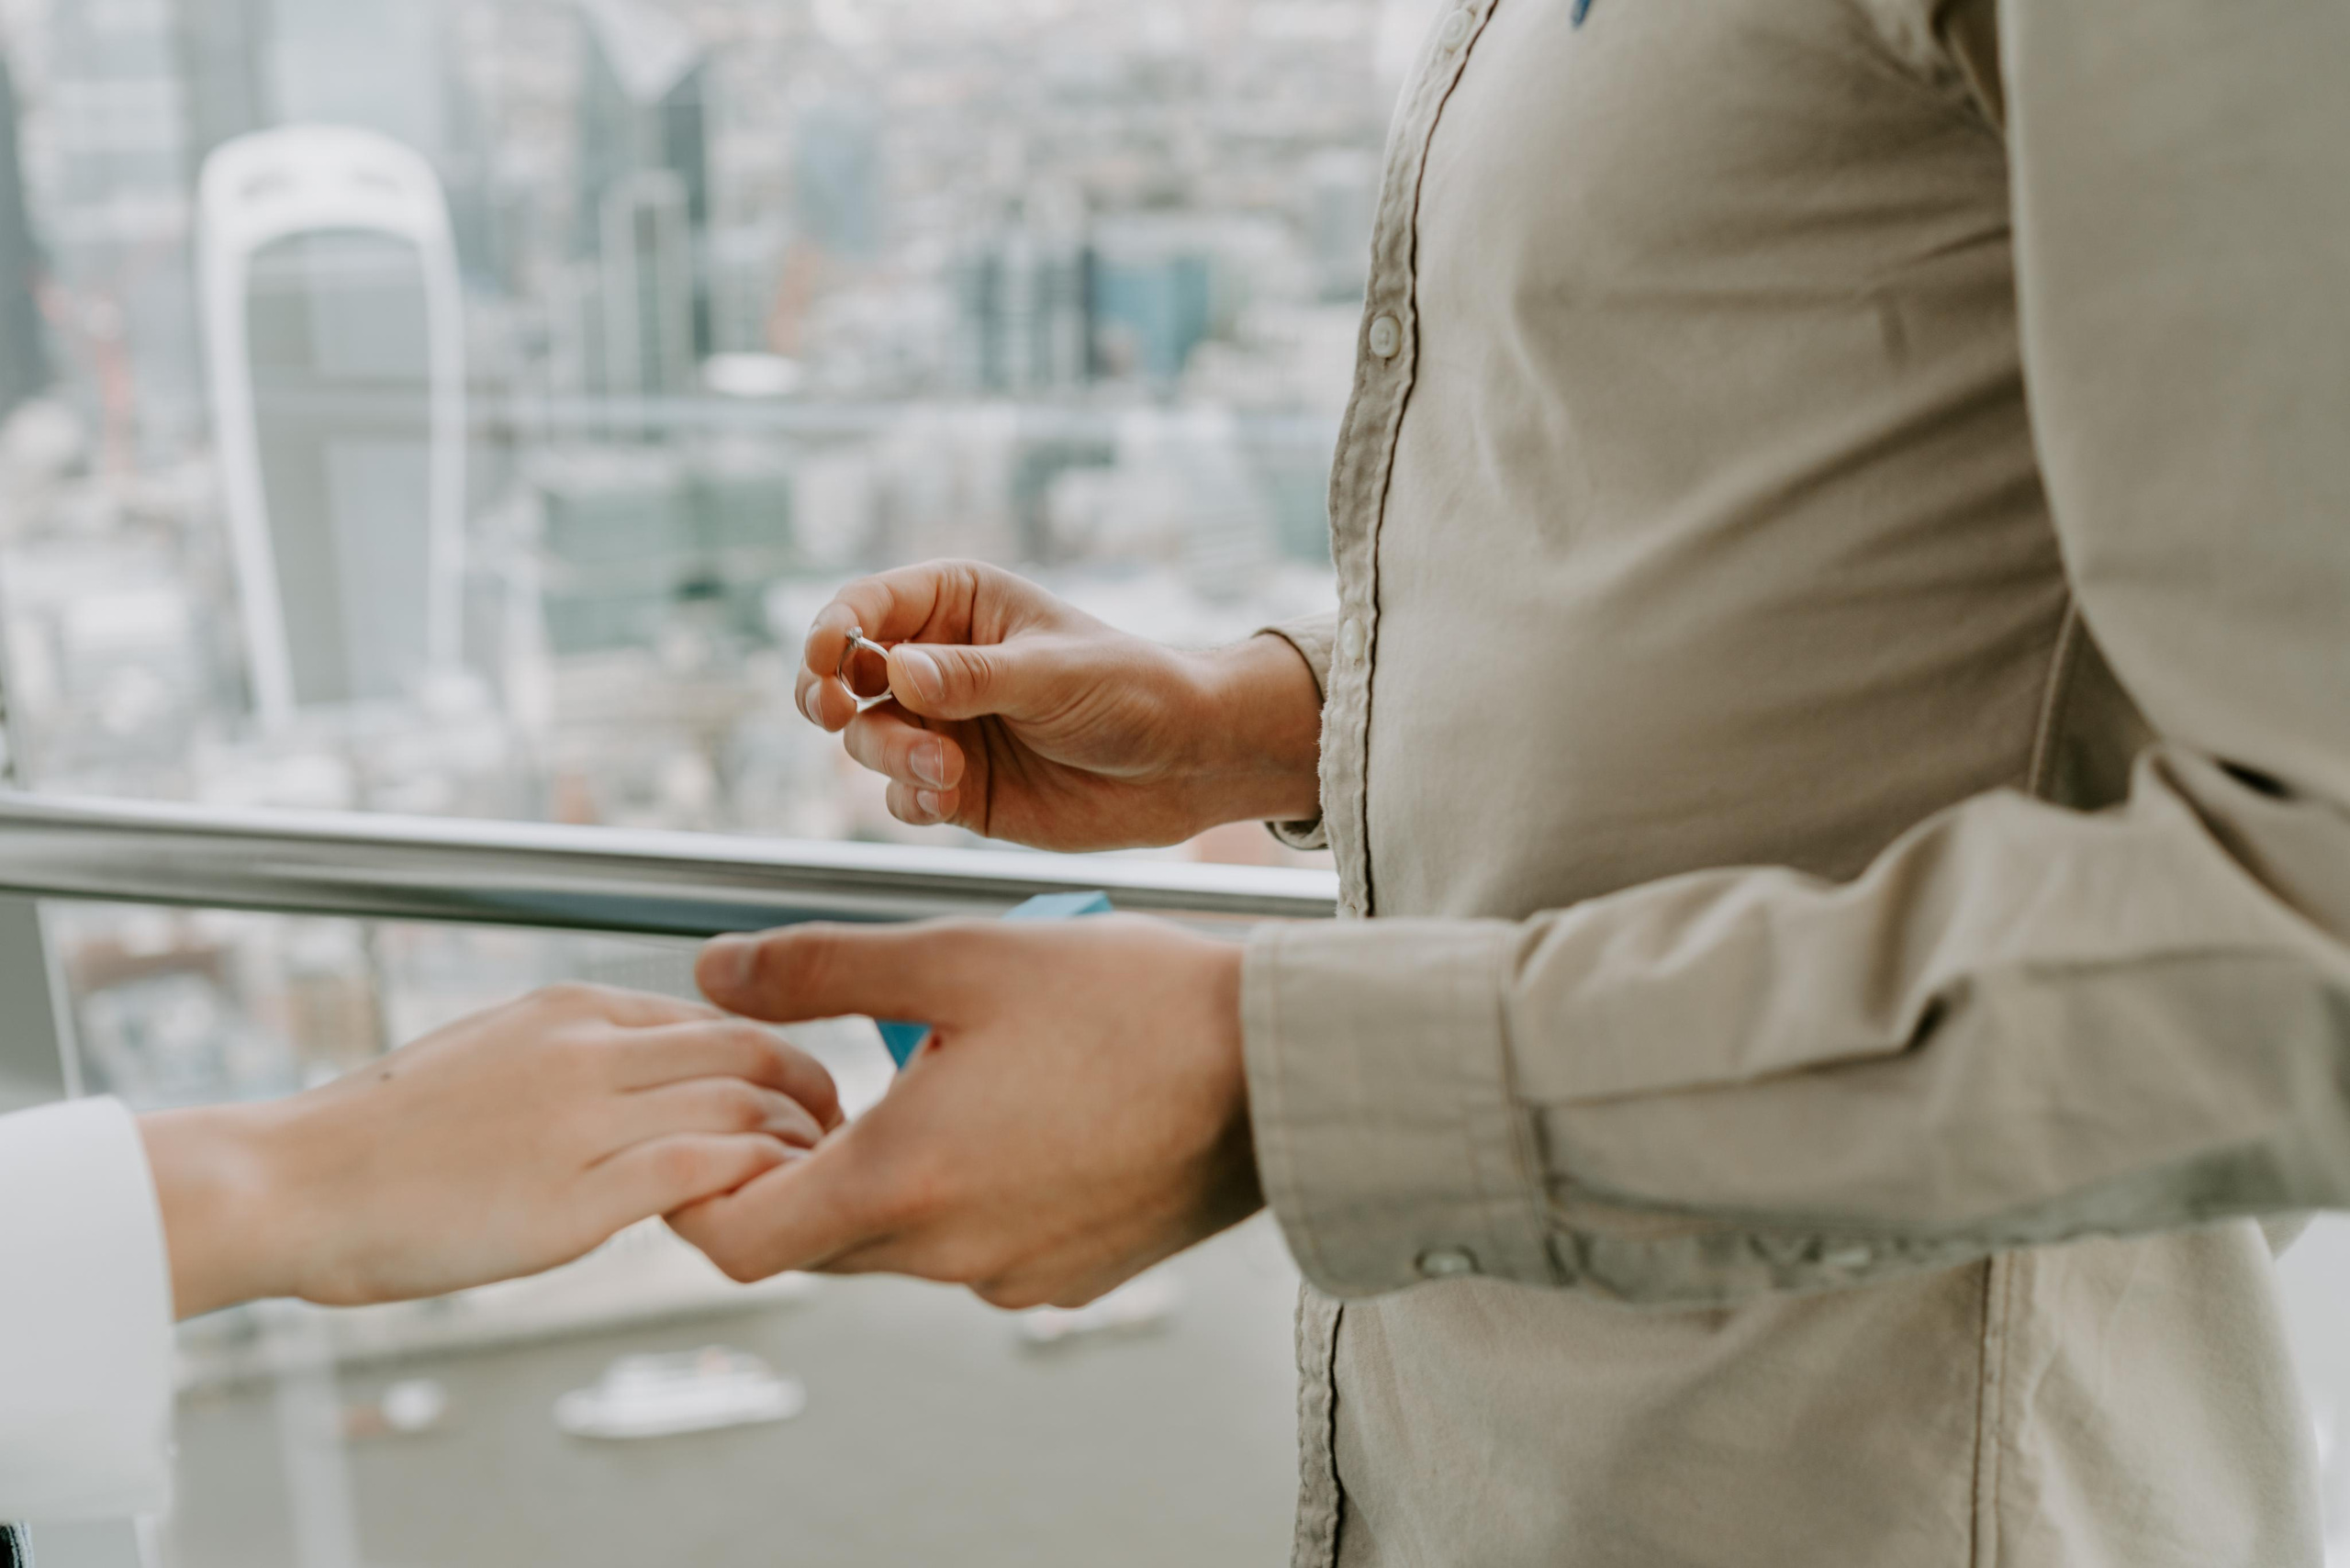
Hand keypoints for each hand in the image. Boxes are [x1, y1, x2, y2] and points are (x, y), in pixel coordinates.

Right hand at [140, 984, 841, 1317]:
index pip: (717, 1016)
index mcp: (570, 1010)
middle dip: (812, 1089)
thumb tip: (636, 1084)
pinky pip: (705, 1166)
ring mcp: (586, 1119)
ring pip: (743, 1103)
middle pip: (751, 1049)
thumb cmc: (378, 1140)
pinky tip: (769, 1209)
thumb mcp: (489, 1056)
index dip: (775, 1056)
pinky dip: (756, 1182)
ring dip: (797, 1143)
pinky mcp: (577, 1195)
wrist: (289, 1182)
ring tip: (816, 1179)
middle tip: (835, 1132)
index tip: (797, 1094)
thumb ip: (572, 1063)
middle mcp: (589, 1049)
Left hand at [669, 916, 1261, 1308]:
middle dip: (802, 1164)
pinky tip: (1018, 1110)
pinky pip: (978, 1249)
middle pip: (814, 1238)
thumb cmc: (1132, 1002)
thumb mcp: (961, 956)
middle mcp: (950, 1254)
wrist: (1281, 1067)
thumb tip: (714, 973)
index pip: (734, 1239)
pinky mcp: (1073, 1279)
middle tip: (837, 1072)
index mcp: (902, 1181)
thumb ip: (819, 969)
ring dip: (891, 1170)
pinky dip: (967, 1192)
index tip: (738, 1119)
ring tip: (947, 1070)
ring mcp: (1016, 1277)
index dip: (704, 1183)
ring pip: (899, 1242)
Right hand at [797, 560, 1321, 849]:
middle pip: (846, 677)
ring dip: (890, 755)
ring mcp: (941, 727)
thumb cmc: (1131, 691)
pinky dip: (912, 800)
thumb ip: (973, 676)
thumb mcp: (1053, 674)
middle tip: (834, 714)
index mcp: (958, 605)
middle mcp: (937, 664)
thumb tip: (895, 671)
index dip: (834, 629)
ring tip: (947, 769)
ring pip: (867, 740)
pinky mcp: (954, 787)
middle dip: (829, 696)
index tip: (825, 659)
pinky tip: (950, 799)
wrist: (1183, 765)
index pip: (868, 606)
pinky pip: (900, 796)